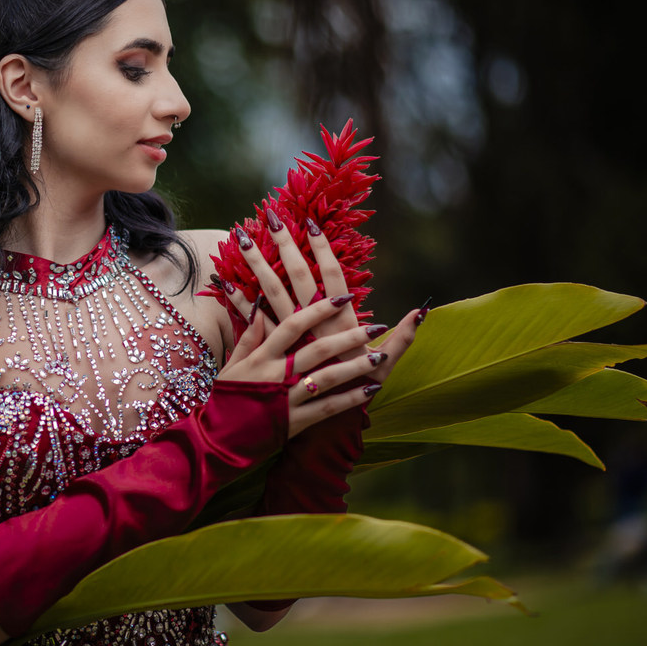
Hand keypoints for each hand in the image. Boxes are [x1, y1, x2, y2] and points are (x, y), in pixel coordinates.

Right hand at [217, 298, 384, 436]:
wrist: (217, 440)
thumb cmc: (225, 399)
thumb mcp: (233, 365)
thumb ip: (249, 337)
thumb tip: (260, 307)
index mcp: (261, 358)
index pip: (292, 325)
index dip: (317, 309)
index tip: (340, 297)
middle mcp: (276, 375)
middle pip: (317, 349)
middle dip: (348, 336)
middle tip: (374, 325)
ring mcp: (287, 399)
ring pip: (327, 378)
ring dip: (355, 366)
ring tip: (379, 356)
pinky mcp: (294, 422)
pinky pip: (327, 408)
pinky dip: (350, 399)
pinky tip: (370, 390)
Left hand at [219, 213, 423, 390]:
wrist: (326, 430)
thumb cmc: (359, 393)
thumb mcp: (385, 366)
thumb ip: (404, 338)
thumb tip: (422, 311)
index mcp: (340, 323)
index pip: (331, 279)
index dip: (323, 252)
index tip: (313, 224)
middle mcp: (312, 326)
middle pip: (296, 278)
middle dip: (285, 245)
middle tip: (271, 215)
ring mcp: (290, 337)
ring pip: (270, 294)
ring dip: (256, 265)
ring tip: (240, 239)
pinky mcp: (272, 350)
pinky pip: (252, 322)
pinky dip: (239, 302)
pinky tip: (224, 283)